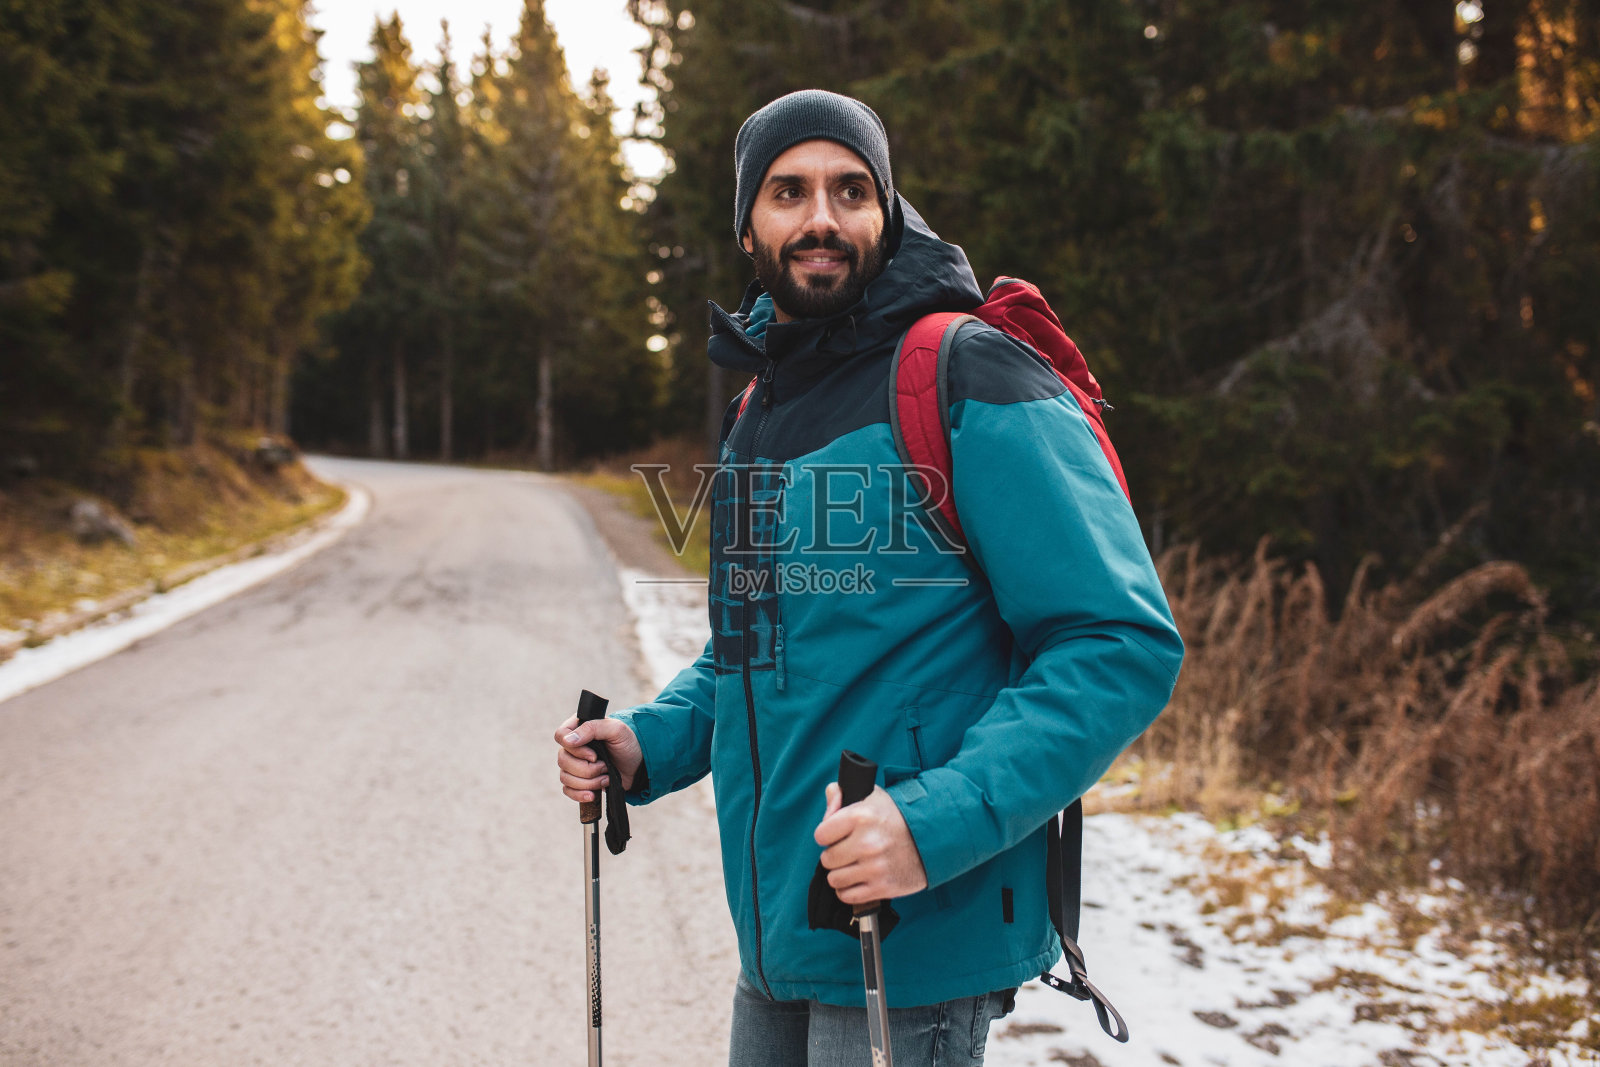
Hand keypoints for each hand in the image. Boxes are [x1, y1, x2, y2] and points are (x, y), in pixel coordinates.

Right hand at [555, 716, 642, 802]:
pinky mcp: (577, 781)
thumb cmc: (628, 744)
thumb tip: (568, 740)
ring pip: (565, 777)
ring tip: (606, 778)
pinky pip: (568, 790)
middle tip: (605, 766)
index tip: (594, 755)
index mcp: (579, 728)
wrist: (638, 766)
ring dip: (588, 782)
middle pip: (563, 760)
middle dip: (587, 769)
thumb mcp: (616, 730)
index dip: (575, 749)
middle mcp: (573, 746)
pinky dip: (580, 794)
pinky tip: (593, 794)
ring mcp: (574, 764)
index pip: (560, 735)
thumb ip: (593, 728)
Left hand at [813, 782, 928, 904]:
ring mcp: (875, 867)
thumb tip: (831, 795)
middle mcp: (867, 843)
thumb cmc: (900, 816)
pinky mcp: (883, 887)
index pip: (820, 835)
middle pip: (827, 859)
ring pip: (835, 880)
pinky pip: (848, 896)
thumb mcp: (874, 797)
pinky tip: (858, 879)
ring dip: (841, 874)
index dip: (827, 835)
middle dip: (835, 855)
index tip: (836, 835)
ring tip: (853, 866)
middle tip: (848, 851)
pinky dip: (849, 890)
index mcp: (861, 817)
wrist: (935, 837)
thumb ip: (845, 795)